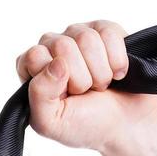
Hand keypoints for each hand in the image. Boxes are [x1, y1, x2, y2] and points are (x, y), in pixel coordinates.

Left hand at [16, 19, 156, 155]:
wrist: (125, 124)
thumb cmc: (85, 124)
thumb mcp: (51, 122)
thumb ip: (39, 95)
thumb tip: (56, 63)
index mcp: (32, 68)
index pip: (35, 56)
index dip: (55, 79)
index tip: (65, 95)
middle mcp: (52, 47)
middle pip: (62, 46)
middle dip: (81, 78)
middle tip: (85, 92)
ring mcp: (78, 35)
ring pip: (87, 38)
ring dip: (100, 71)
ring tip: (100, 85)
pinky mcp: (104, 30)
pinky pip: (109, 33)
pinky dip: (117, 60)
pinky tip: (116, 73)